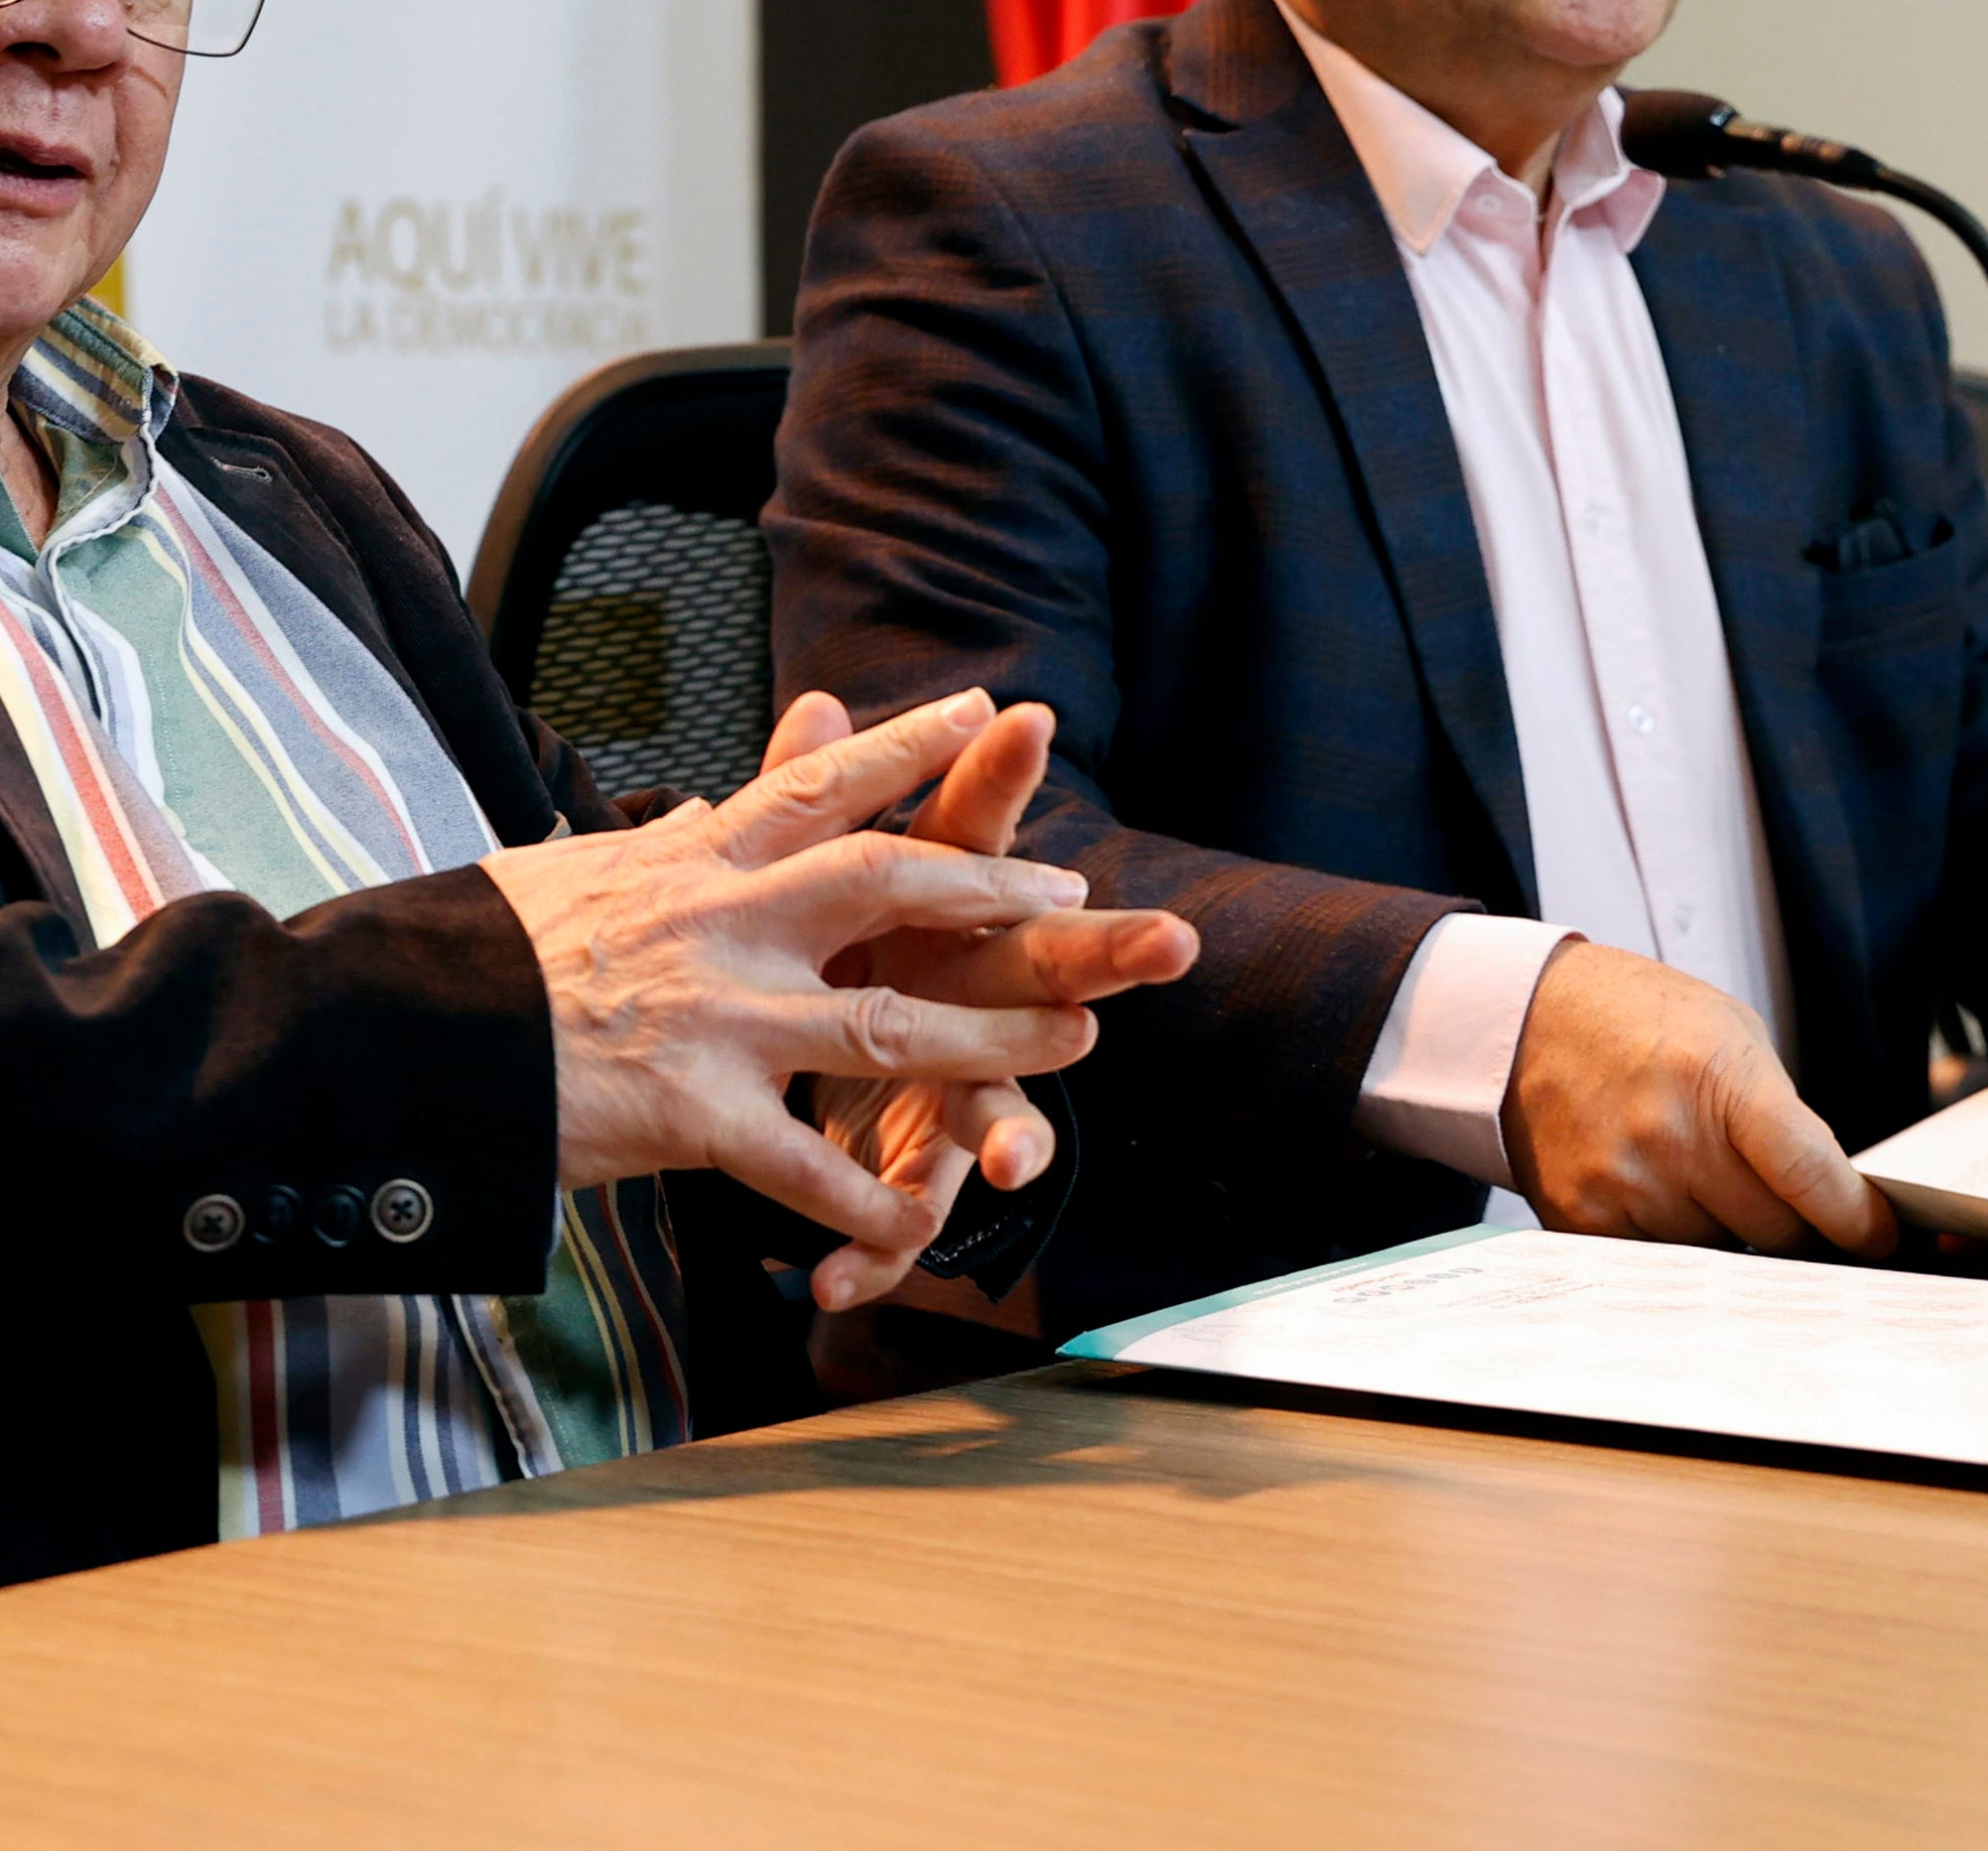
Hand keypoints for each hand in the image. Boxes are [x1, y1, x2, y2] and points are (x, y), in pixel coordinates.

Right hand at [478, 689, 1182, 1261]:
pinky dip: (867, 1204)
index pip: (819, 782)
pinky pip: (804, 1167)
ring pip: (887, 1026)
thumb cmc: (475, 954)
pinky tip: (923, 1226)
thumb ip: (669, 843)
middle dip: (992, 888)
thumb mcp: (574, 865)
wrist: (394, 1033)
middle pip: (886, 882)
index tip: (985, 709)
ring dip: (994, 1042)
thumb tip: (721, 806)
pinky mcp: (691, 1116)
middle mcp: (718, 924)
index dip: (909, 744)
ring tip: (1077, 1045)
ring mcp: (714, 1019)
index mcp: (691, 861)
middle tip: (1072, 892)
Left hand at [765, 691, 1197, 1310]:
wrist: (835, 1060)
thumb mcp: (823, 882)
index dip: (1001, 775)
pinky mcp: (918, 1161)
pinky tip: (838, 1286)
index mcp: (943, 918)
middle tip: (1172, 940)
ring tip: (1018, 1162)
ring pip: (1001, 1106)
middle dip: (1110, 954)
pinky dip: (874, 1251)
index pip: (976, 834)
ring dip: (1018, 1132)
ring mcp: (958, 1083)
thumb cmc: (855, 957)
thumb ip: (820, 800)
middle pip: (1050, 966)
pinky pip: (902, 1214)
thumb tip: (815, 702)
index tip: (1025, 717)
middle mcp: (977, 996)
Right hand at [1502, 942, 1894, 1256]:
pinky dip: (1675, 1242)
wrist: (1525, 1019)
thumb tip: (1828, 1203)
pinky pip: (1661, 1261)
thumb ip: (1779, 1117)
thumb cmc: (1639, 1020)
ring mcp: (1621, 1183)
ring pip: (1720, 1257)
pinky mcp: (1580, 1218)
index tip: (1876, 1237)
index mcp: (1717, 1078)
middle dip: (1796, 1228)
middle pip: (1775, 1233)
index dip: (1857, 1221)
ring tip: (1703, 1182)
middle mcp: (1668, 1137)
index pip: (1811, 1176)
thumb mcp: (1730, 1035)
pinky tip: (1661, 1196)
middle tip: (1793, 1210)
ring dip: (1729, 1236)